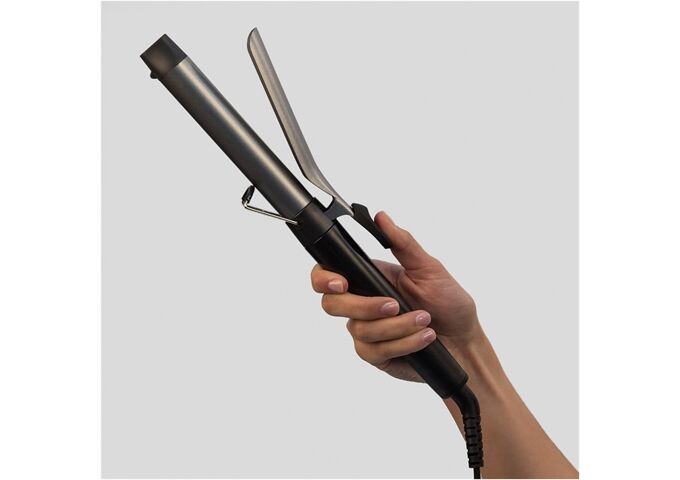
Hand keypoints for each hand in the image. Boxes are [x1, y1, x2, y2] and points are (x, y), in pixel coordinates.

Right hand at [310, 211, 482, 381]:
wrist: (465, 342)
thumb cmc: (449, 303)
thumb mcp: (429, 268)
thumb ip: (403, 243)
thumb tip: (381, 217)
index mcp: (370, 278)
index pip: (328, 274)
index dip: (324, 279)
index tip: (341, 283)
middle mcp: (362, 304)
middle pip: (332, 305)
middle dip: (364, 306)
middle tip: (394, 304)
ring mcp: (367, 331)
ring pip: (359, 329)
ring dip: (396, 326)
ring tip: (424, 320)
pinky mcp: (376, 354)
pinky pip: (374, 350)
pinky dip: (403, 343)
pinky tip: (424, 338)